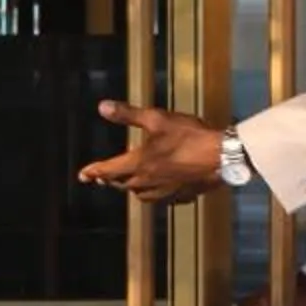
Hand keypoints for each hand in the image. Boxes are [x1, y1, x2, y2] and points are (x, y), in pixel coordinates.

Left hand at [79, 100, 223, 204]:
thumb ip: (127, 114)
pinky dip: (154, 192)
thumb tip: (102, 107)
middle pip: (122, 185)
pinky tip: (158, 188)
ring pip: (140, 194)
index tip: (83, 175)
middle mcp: (147, 182)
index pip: (108, 170)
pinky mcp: (181, 196)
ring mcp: (165, 192)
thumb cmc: (189, 136)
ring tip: (128, 182)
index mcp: (138, 164)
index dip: (94, 171)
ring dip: (131, 188)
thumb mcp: (156, 119)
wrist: (222, 157)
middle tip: (102, 178)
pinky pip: (161, 198)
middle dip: (111, 180)